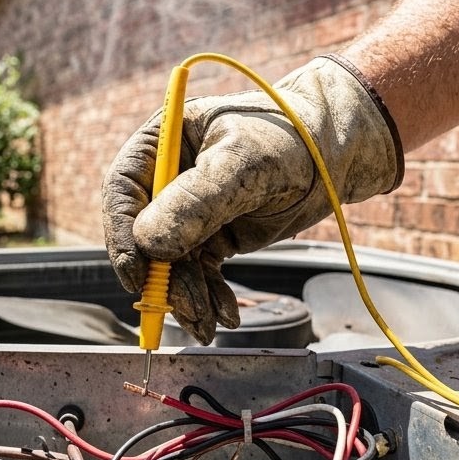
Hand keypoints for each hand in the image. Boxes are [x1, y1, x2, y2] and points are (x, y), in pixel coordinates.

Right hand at [102, 55, 401, 342]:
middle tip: (188, 309)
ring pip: (171, 263)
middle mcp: (166, 179)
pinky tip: (225, 314)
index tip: (137, 274)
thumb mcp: (243, 163)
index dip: (122, 236)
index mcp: (161, 145)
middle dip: (164, 278)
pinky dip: (208, 296)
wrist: (336, 152)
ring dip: (187, 297)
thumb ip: (196, 201)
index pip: (123, 193)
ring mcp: (187, 212)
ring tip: (209, 323)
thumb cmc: (290, 136)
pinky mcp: (211, 237)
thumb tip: (148, 243)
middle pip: (144, 236)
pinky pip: (198, 273)